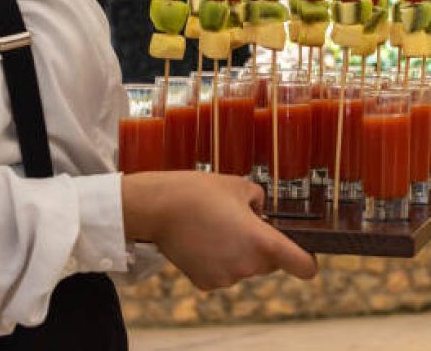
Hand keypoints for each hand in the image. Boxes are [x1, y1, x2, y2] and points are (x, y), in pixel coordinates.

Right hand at [122, 171, 316, 289]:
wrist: (159, 207)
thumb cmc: (198, 192)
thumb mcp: (239, 184)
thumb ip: (259, 200)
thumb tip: (259, 211)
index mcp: (261, 241)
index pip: (303, 266)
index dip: (306, 260)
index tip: (302, 253)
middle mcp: (247, 264)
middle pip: (269, 263)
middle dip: (261, 246)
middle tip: (239, 222)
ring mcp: (226, 277)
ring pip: (244, 267)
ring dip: (237, 252)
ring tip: (215, 227)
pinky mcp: (206, 282)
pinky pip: (223, 273)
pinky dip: (218, 260)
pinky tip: (203, 240)